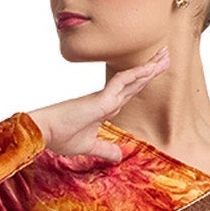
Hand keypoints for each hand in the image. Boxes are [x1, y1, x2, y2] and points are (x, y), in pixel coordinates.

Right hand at [26, 47, 170, 158]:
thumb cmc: (60, 136)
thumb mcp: (89, 147)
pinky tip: (148, 69)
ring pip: (132, 78)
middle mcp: (106, 99)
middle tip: (166, 54)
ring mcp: (104, 97)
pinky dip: (136, 75)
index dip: (142, 81)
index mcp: (104, 108)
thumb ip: (104, 149)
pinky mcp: (100, 100)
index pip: (129, 92)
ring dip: (149, 67)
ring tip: (165, 54)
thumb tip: (119, 156)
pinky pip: (121, 83)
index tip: (154, 71)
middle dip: (151, 69)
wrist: (43, 132)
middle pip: (134, 81)